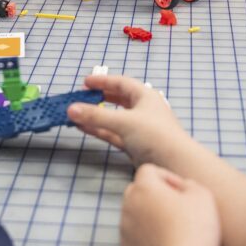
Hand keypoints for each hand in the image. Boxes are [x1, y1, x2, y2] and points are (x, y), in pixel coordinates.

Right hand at [67, 74, 192, 166]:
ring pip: (113, 118)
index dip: (102, 81)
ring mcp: (139, 128)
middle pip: (117, 100)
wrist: (175, 164)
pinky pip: (113, 133)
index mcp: (145, 96)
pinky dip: (99, 130)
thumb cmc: (154, 135)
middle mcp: (142, 110)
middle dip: (98, 98)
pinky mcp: (135, 145)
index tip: (84, 82)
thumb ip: (96, 116)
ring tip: (76, 114)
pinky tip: (84, 128)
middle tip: (81, 97)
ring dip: (96, 116)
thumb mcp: (124, 121)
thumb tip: (71, 109)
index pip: (121, 83)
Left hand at [121, 164, 220, 245]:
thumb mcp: (204, 196)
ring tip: (174, 228)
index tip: (182, 191)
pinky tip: (167, 243)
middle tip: (178, 207)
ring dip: (151, 215)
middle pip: (138, 190)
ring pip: (135, 213)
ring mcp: (125, 229)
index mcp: (144, 187)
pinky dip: (148, 235)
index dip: (167, 176)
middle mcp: (129, 205)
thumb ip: (190, 184)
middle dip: (156, 194)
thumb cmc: (193, 232)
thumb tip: (184, 186)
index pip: (149, 170)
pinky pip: (136, 235)